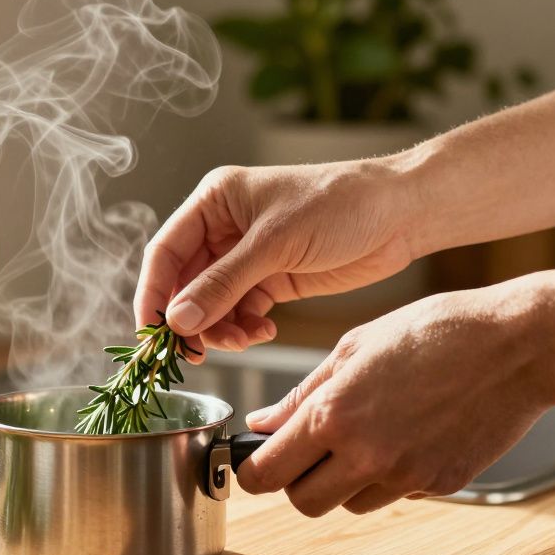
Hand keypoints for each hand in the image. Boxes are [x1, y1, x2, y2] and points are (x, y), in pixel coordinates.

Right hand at [135, 161, 417, 359]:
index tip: (152, 334)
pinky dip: (244, 328)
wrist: (401, 214)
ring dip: (219, 329)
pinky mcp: (271, 279)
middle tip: (197, 352)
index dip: (153, 294)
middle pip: (185, 284)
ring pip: (211, 304)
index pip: (165, 252)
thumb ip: (223, 284)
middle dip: (191, 320)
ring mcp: (246, 256)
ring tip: (244, 340)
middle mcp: (223, 228)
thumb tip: (178, 320)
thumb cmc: (340, 205)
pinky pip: (240, 312)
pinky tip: (263, 331)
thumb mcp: (275, 244)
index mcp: (214, 201)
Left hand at [237, 287, 553, 515]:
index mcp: (334, 416)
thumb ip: (302, 394)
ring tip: (369, 433)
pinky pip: (396, 495)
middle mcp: (366, 455)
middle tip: (309, 450)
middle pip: (303, 503)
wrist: (518, 346)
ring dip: (345, 481)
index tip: (255, 461)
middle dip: (298, 482)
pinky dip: (390, 476)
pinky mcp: (441, 485)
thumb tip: (262, 424)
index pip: (266, 474)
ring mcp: (406, 476)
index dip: (253, 471)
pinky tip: (408, 434)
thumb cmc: (436, 332)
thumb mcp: (354, 348)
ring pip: (349, 504)